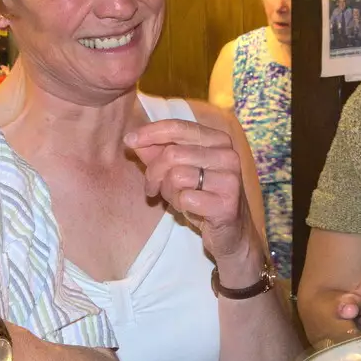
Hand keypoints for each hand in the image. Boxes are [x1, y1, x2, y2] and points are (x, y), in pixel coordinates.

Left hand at [125, 119, 262, 280]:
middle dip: (154, 173)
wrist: (231, 233)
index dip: (150, 132)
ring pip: (177, 176)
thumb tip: (132, 139)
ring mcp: (230, 179)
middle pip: (172, 154)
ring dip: (168, 191)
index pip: (178, 127)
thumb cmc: (202, 197)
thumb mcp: (178, 171)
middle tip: (152, 188)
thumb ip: (157, 153)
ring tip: (176, 198)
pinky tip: (189, 209)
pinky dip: (180, 205)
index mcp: (218, 140)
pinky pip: (186, 198)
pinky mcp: (226, 204)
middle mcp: (228, 155)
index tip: (129, 141)